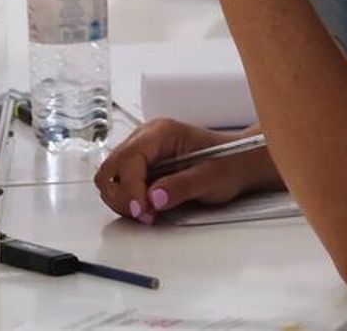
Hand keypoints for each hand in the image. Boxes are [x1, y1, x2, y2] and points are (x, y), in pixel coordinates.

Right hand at [94, 119, 277, 224]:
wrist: (237, 163)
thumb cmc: (228, 164)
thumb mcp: (211, 178)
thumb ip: (182, 187)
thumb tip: (153, 198)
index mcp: (162, 132)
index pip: (130, 158)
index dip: (131, 187)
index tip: (143, 210)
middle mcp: (145, 137)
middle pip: (110, 168)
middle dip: (122, 196)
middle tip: (145, 214)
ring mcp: (140, 152)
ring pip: (110, 178)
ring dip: (122, 200)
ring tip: (149, 213)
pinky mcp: (140, 167)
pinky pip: (119, 185)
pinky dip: (127, 200)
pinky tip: (147, 208)